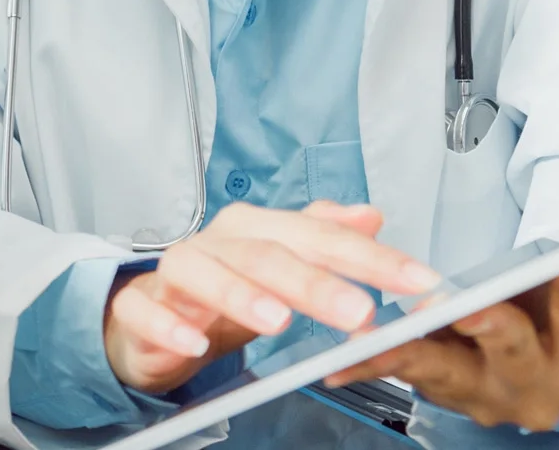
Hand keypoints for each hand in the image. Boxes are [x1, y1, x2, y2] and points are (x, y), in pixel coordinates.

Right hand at [102, 200, 443, 394]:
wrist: (151, 314)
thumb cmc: (221, 289)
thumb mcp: (280, 262)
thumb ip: (325, 237)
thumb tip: (371, 214)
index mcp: (257, 229)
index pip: (320, 236)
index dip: (371, 257)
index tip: (418, 281)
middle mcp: (217, 243)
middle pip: (266, 253)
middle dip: (315, 282)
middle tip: (359, 311)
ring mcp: (175, 273)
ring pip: (204, 273)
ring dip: (240, 295)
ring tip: (278, 321)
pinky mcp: (140, 308)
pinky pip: (148, 312)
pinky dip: (170, 328)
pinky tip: (195, 345)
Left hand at [325, 223, 558, 431]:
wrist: (535, 379)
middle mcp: (537, 389)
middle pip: (517, 346)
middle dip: (498, 323)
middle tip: (477, 305)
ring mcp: (485, 396)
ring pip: (448, 365)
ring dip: (420, 346)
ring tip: (395, 326)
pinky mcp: (439, 392)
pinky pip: (401, 372)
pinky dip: (372, 362)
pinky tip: (341, 356)